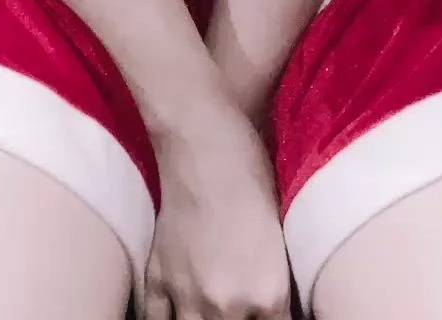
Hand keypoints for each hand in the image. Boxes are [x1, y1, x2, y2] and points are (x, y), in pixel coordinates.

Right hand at [137, 104, 291, 319]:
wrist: (204, 139)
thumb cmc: (254, 174)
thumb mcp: (283, 234)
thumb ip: (278, 285)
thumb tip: (276, 307)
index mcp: (268, 294)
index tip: (271, 311)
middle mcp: (226, 304)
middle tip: (241, 309)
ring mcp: (187, 293)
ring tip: (211, 312)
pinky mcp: (157, 275)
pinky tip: (178, 315)